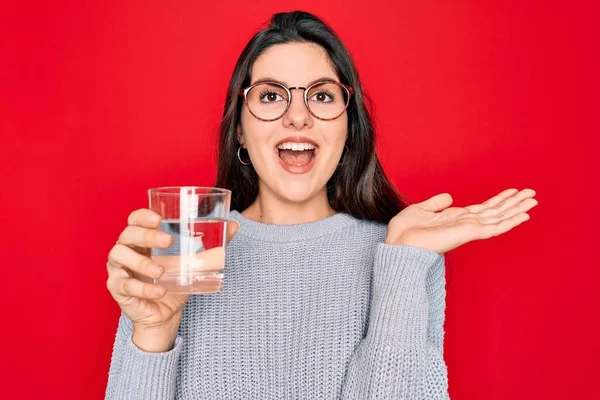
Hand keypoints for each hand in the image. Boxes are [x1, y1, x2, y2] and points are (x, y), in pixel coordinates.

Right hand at [106, 208, 238, 347]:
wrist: (165, 314)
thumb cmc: (174, 282)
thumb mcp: (194, 262)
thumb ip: (212, 244)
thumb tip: (235, 225)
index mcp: (142, 240)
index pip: (134, 220)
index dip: (143, 215)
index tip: (158, 217)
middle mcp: (126, 250)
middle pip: (127, 234)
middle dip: (146, 235)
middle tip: (167, 241)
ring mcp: (118, 270)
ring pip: (118, 256)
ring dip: (141, 262)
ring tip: (162, 270)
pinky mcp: (118, 290)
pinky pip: (125, 286)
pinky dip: (144, 288)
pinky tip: (159, 291)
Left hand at [385, 188, 537, 253]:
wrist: (399, 244)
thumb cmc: (405, 232)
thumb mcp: (421, 210)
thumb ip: (436, 203)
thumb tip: (450, 197)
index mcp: (455, 218)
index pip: (483, 208)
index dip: (499, 200)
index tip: (513, 191)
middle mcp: (465, 224)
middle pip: (495, 212)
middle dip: (514, 203)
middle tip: (532, 193)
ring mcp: (468, 229)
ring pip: (499, 217)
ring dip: (517, 209)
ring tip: (533, 201)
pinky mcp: (468, 233)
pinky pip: (494, 227)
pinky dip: (509, 221)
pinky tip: (523, 216)